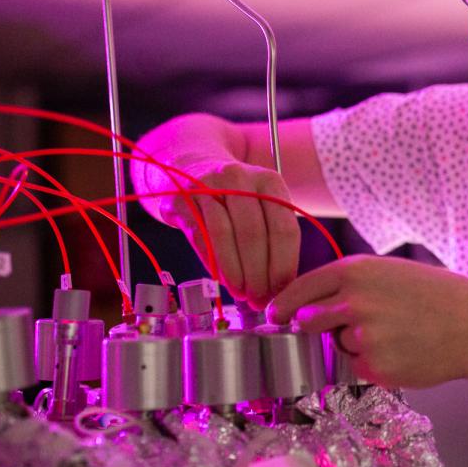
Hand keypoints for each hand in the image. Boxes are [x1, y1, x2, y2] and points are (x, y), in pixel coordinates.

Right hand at [142, 155, 300, 305]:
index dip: (283, 266)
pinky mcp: (182, 197)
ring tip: (241, 294)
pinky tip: (221, 280)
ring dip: (235, 272)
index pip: (284, 229)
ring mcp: (209, 185)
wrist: (190, 166)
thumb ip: (272, 238)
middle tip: (258, 300)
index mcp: (270, 182)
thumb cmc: (234, 197)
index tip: (281, 292)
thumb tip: (280, 289)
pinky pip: (200, 235)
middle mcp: (240, 179)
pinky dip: (213, 263)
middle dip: (259, 275)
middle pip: (255, 234)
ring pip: (225, 235)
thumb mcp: (260, 205)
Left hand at [265, 256, 467, 388]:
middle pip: (308, 321)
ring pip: (337, 346)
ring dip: (354, 345)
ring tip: (396, 335)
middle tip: (345, 326)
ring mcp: (362, 337)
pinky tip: (403, 352)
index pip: (302, 288)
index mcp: (355, 271)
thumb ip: (352, 284)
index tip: (274, 314)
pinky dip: (373, 364)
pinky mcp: (374, 367)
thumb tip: (315, 302)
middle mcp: (352, 302)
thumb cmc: (439, 296)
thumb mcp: (391, 272)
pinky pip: (358, 367)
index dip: (284, 304)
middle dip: (316, 326)